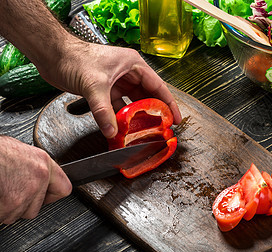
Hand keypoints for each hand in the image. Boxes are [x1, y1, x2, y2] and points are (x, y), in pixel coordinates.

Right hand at [0, 136, 71, 223]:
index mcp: (44, 163)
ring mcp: (26, 193)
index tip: (44, 196)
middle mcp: (39, 178)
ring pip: (18, 213)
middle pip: (35, 207)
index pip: (63, 189)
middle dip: (22, 205)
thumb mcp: (21, 151)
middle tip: (11, 194)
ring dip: (7, 209)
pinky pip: (4, 216)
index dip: (51, 196)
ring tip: (1, 192)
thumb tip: (32, 175)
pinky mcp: (11, 203)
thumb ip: (32, 167)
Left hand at [35, 39, 181, 138]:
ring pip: (132, 103)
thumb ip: (104, 111)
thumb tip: (112, 131)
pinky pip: (117, 107)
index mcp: (133, 65)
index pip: (158, 87)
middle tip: (161, 129)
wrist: (52, 55)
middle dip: (154, 113)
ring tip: (144, 133)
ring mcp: (117, 82)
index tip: (175, 119)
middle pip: (147, 97)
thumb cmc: (75, 58)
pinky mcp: (105, 90)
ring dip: (136, 118)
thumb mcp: (94, 85)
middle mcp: (128, 73)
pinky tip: (122, 130)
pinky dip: (120, 118)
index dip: (169, 104)